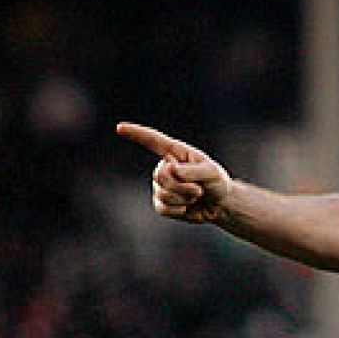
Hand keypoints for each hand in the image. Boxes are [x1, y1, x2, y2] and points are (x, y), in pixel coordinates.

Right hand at [116, 122, 232, 223]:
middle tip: (199, 189)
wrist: (219, 204)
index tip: (119, 127)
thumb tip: (171, 169)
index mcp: (176, 153)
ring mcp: (161, 185)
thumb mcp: (212, 172)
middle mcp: (165, 167)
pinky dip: (179, 209)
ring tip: (196, 195)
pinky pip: (163, 208)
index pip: (153, 141)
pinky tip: (187, 206)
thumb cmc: (216, 182)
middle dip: (182, 185)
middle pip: (160, 176)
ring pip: (162, 194)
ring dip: (184, 198)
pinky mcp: (161, 202)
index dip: (136, 134)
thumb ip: (193, 170)